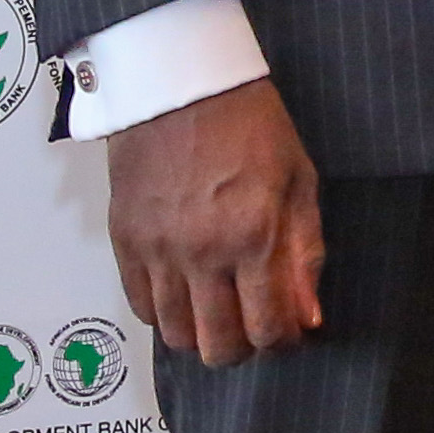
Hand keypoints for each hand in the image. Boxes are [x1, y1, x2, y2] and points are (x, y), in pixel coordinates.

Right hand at [106, 75, 325, 364]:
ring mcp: (158, 250)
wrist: (181, 83)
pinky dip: (164, 313)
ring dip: (201, 335)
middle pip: (218, 346)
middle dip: (243, 348)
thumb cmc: (249, 124)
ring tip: (219, 310)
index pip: (268, 329)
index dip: (284, 341)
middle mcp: (202, 253)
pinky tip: (185, 292)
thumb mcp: (298, 181)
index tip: (289, 329)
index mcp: (253, 236)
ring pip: (175, 335)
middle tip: (253, 324)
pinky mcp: (124, 241)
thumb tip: (309, 317)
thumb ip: (304, 254)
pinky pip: (140, 307)